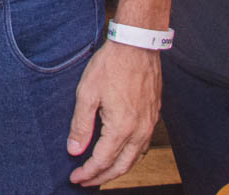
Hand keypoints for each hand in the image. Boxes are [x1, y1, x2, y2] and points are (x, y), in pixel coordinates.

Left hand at [66, 40, 161, 185]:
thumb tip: (74, 150)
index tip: (75, 178)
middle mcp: (140, 131)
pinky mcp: (153, 116)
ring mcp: (149, 124)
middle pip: (121, 166)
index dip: (88, 172)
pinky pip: (142, 146)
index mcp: (122, 128)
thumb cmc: (110, 66)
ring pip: (134, 158)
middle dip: (102, 177)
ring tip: (100, 172)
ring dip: (116, 169)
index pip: (102, 161)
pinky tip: (118, 153)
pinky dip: (129, 156)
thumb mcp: (86, 94)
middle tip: (85, 180)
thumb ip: (81, 125)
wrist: (137, 47)